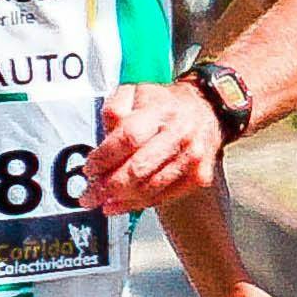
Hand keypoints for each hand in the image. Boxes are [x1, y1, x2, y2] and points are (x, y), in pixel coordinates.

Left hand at [86, 81, 224, 216]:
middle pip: (138, 169)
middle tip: (89, 194)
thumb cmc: (167, 104)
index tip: (90, 167)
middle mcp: (179, 134)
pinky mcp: (198, 176)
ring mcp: (191, 158)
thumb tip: (103, 136)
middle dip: (107, 186)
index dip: (105, 157)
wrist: (207, 110)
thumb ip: (114, 109)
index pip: (129, 137)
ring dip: (120, 199)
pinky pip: (162, 197)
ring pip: (149, 188)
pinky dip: (138, 204)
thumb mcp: (136, 92)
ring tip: (101, 202)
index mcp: (161, 111)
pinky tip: (121, 204)